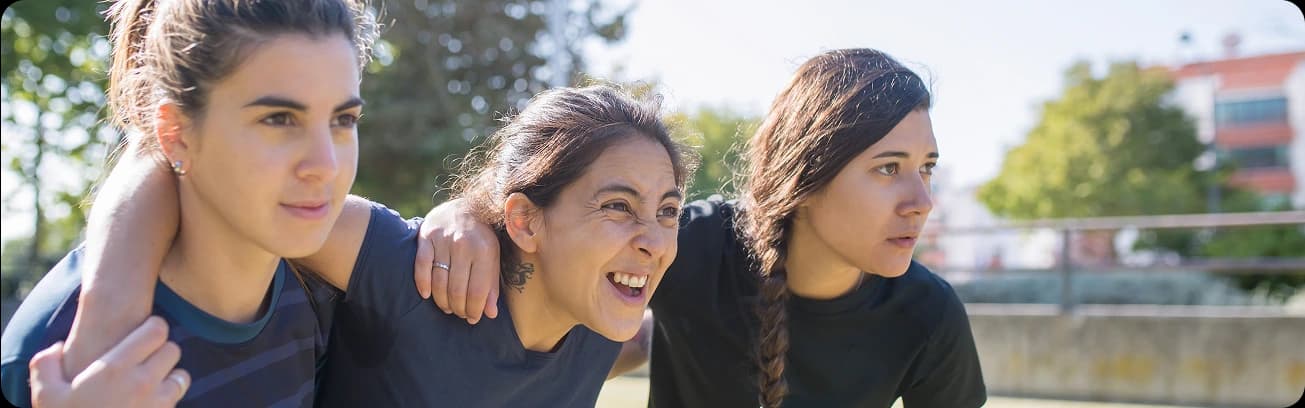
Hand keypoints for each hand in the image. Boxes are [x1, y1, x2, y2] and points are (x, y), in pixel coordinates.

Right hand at [30, 316, 188, 407]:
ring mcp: (159, 404)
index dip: (152, 327)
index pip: (157, 330)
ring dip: (169, 376)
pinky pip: (177, 400)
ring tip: (150, 381)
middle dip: (161, 351)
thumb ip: (46, 365)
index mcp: (115, 369)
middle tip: (145, 358)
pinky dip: (168, 398)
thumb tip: (59, 347)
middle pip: (173, 350)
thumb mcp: (47, 395)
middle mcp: (143, 383)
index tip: (143, 332)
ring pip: (181, 376)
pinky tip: (150, 402)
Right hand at [415, 198, 501, 323]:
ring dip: (442, 301)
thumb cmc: (482, 238)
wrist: (467, 206)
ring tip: (447, 307)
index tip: (472, 318)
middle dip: (458, 308)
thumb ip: (491, 285)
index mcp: (484, 250)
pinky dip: (422, 284)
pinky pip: (421, 266)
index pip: (477, 291)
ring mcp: (443, 240)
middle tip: (459, 313)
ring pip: (438, 282)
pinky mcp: (426, 236)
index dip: (474, 310)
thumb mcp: (493, 257)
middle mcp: (463, 245)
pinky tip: (427, 295)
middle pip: (456, 290)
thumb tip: (490, 314)